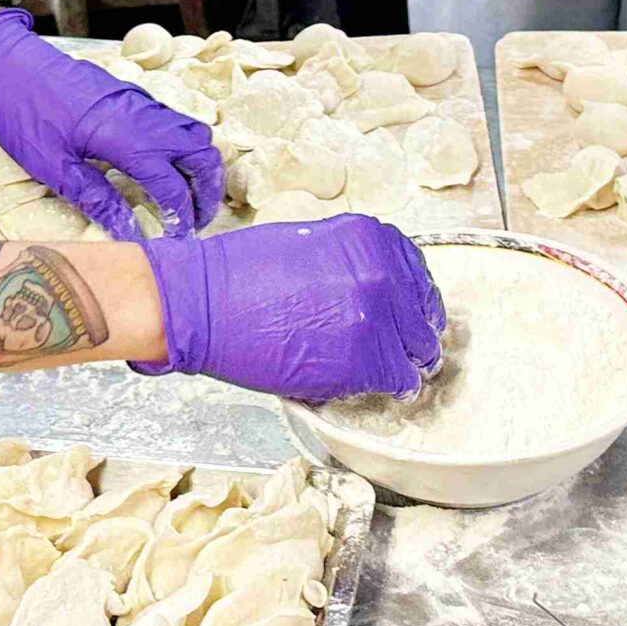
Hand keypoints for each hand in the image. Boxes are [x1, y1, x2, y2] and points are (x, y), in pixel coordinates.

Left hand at [0, 8, 221, 237]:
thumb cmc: (21, 114)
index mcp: (124, 137)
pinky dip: (184, 148)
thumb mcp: (52, 166)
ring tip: (186, 197)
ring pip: (194, 133)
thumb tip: (127, 231)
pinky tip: (164, 168)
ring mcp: (140, 101)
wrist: (5, 62)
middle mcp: (143, 115)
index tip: (178, 239)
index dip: (180, 214)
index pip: (171, 183)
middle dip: (206, 190)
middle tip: (194, 220)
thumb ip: (95, 198)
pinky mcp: (132, 95)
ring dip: (200, 167)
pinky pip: (175, 121)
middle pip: (201, 153)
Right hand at [137, 215, 445, 401]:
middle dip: (414, 333)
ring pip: (417, 352)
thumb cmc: (239, 273)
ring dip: (406, 362)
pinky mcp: (360, 361)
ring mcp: (374, 319)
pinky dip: (390, 386)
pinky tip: (380, 386)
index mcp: (370, 239)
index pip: (416, 274)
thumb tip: (375, 286)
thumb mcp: (308, 243)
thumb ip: (350, 260)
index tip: (412, 313)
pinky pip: (396, 380)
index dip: (415, 300)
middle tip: (408, 348)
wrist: (203, 302)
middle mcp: (381, 275)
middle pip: (423, 315)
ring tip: (396, 371)